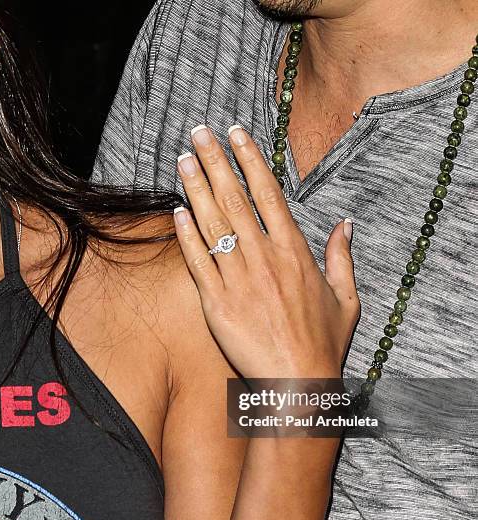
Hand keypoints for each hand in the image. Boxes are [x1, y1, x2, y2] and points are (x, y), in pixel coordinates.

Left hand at [174, 125, 359, 378]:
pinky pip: (197, 263)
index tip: (236, 135)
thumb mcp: (347, 298)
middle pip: (234, 199)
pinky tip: (175, 211)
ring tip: (182, 159)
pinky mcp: (216, 304)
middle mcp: (264, 258)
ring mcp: (238, 280)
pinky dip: (185, 236)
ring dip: (196, 187)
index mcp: (295, 251)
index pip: (268, 193)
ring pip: (212, 224)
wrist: (298, 384)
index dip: (250, 160)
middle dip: (215, 160)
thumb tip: (347, 224)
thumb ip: (342, 257)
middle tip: (197, 132)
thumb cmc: (324, 343)